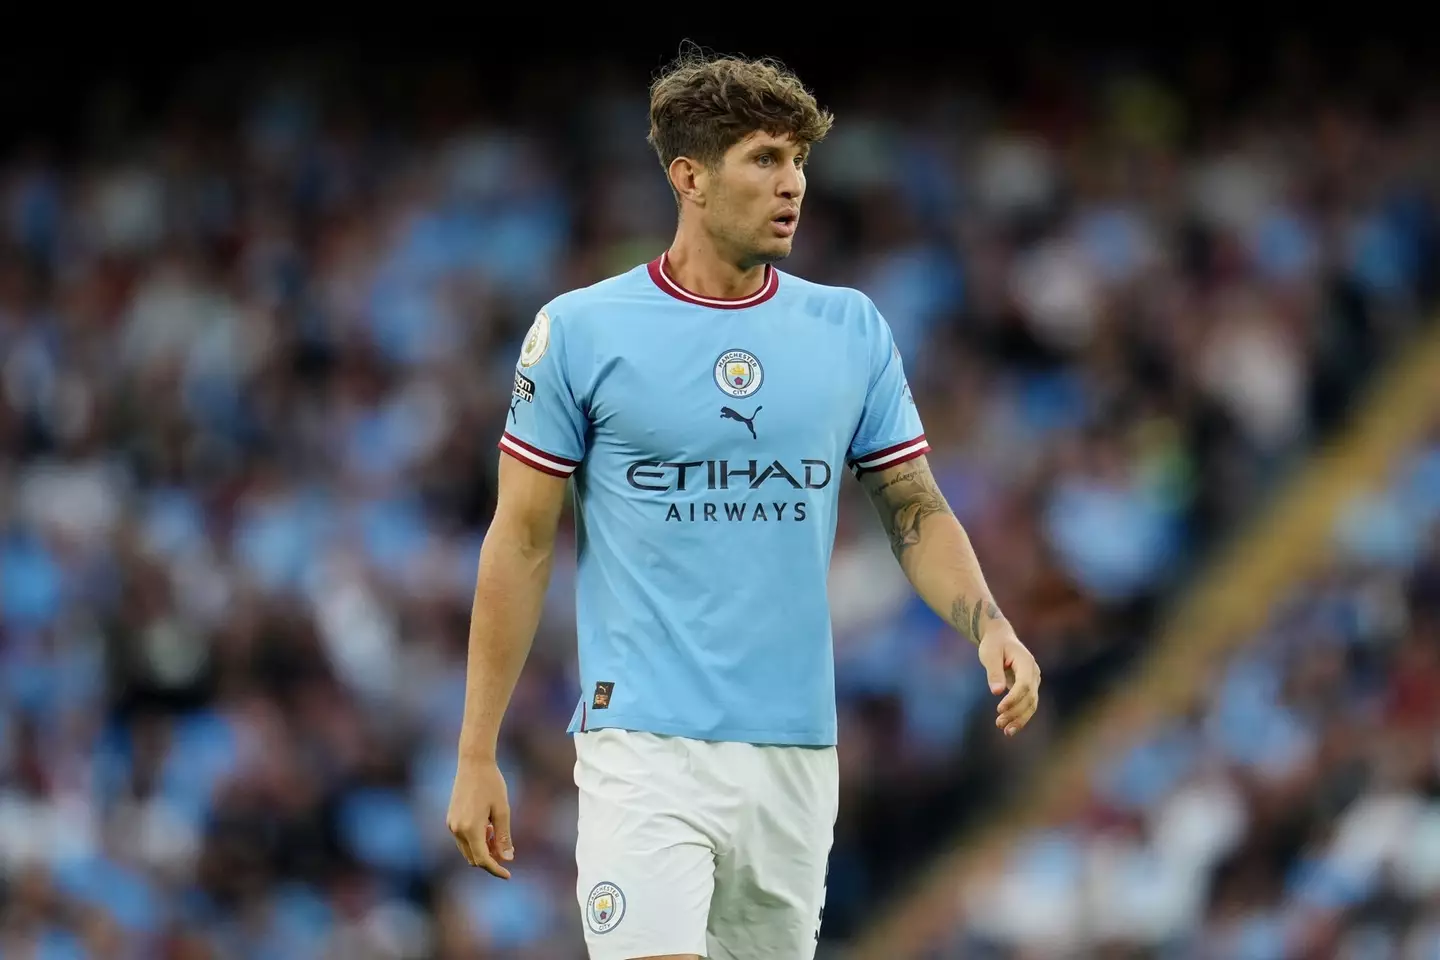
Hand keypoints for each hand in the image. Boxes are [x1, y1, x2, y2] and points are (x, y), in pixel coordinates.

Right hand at [447, 756, 514, 878]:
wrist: (473, 763)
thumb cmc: (492, 784)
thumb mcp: (503, 810)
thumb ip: (504, 836)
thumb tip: (507, 859)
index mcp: (471, 829)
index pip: (483, 860)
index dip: (496, 869)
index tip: (508, 875)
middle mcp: (457, 830)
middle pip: (473, 858)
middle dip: (490, 859)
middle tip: (507, 850)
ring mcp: (451, 825)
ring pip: (467, 850)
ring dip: (482, 849)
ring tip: (496, 834)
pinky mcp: (450, 819)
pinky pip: (463, 839)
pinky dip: (475, 840)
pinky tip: (488, 828)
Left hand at [978, 628, 1040, 736]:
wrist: (1000, 638)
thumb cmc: (993, 645)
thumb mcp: (990, 654)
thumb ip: (994, 672)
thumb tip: (996, 691)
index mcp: (1026, 662)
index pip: (1024, 684)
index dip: (1013, 699)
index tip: (999, 709)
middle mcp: (1034, 672)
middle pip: (1030, 697)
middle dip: (1016, 712)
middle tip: (999, 723)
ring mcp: (1033, 681)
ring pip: (1032, 704)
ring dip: (1020, 718)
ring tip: (1006, 731)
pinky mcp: (1029, 688)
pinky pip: (1028, 704)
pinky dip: (1020, 716)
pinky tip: (1010, 728)